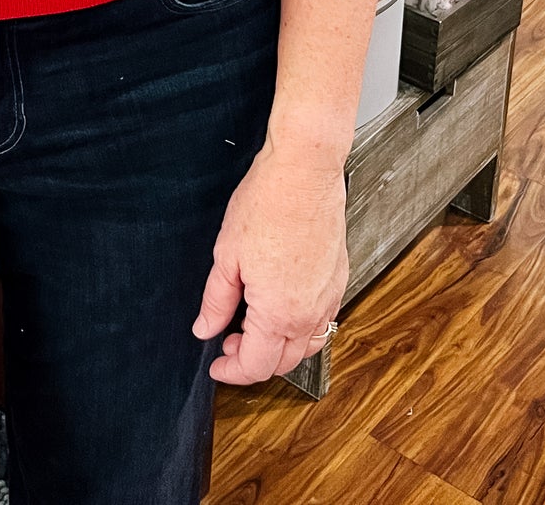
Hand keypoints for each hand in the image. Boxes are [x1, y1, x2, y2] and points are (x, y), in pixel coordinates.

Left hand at [191, 138, 347, 383]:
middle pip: (283, 364)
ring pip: (307, 347)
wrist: (304, 172)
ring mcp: (329, 298)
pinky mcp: (338, 281)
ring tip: (253, 328)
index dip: (232, 371)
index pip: (255, 366)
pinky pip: (322, 322)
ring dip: (279, 349)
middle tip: (228, 342)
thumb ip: (216, 300)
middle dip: (253, 362)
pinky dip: (301, 330)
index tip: (217, 365)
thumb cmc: (267, 203)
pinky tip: (281, 310)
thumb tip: (206, 327)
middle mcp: (309, 314)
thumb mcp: (227, 255)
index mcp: (278, 313)